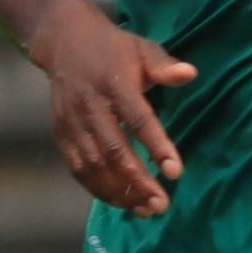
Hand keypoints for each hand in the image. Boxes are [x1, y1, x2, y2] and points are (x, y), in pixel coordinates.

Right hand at [30, 5, 198, 216]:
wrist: (65, 42)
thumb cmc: (114, 49)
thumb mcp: (142, 49)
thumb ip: (165, 66)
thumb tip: (190, 74)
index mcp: (115, 83)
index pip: (138, 119)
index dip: (156, 146)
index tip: (175, 172)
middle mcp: (91, 106)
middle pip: (114, 150)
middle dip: (138, 181)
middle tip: (161, 204)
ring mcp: (72, 122)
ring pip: (94, 165)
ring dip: (119, 191)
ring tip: (145, 210)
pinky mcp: (61, 134)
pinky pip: (77, 168)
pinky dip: (97, 189)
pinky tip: (120, 202)